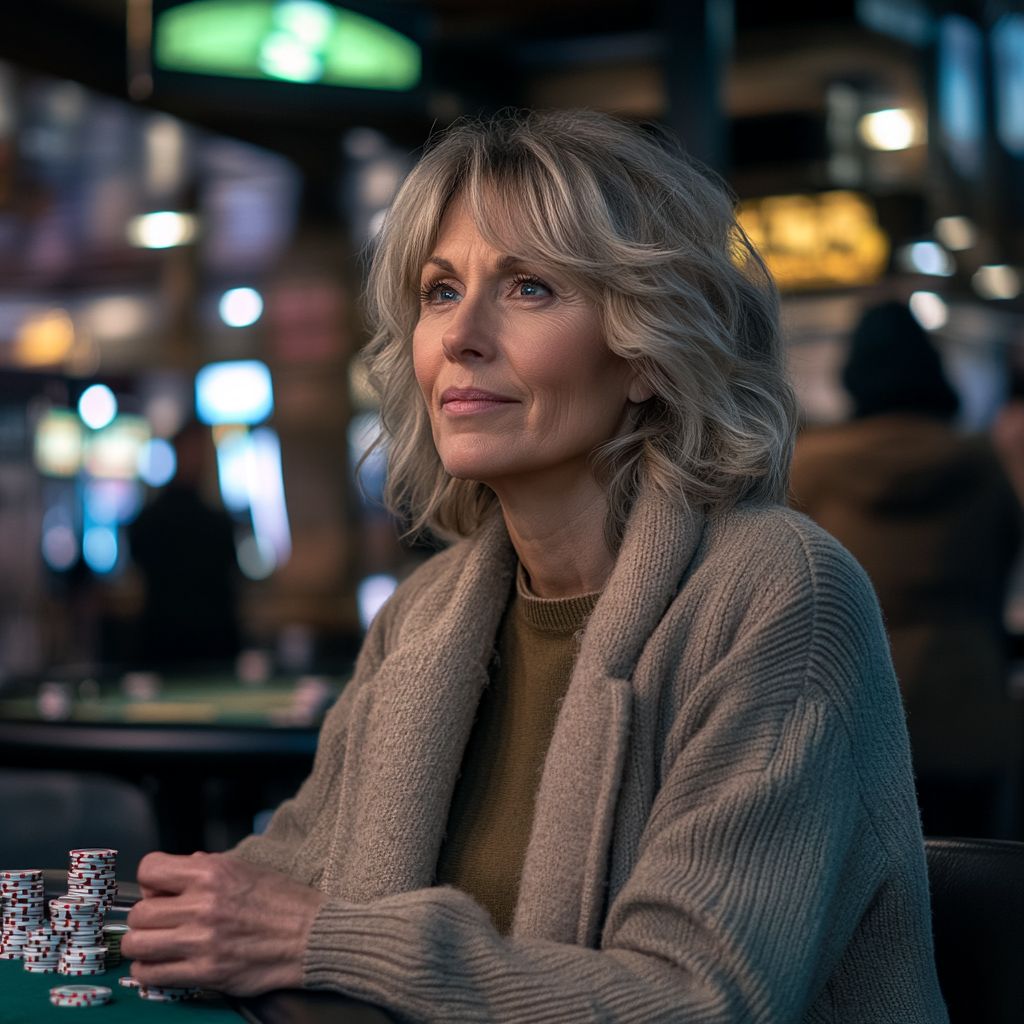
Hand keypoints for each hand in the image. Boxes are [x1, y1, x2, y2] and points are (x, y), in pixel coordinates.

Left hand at [121, 851, 326, 995]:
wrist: (312, 936)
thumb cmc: (284, 902)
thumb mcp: (246, 868)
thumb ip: (207, 868)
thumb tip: (175, 872)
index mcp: (213, 872)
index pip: (149, 869)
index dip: (151, 881)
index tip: (160, 890)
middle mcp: (203, 904)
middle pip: (139, 912)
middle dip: (146, 917)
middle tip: (162, 921)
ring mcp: (202, 941)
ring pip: (137, 944)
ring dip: (143, 945)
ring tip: (158, 944)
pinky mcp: (205, 972)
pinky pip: (152, 975)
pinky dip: (151, 971)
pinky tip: (166, 964)